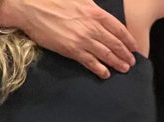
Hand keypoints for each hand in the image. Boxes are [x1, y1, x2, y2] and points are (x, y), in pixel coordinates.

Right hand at [0, 0, 137, 78]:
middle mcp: (92, 27)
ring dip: (117, 63)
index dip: (129, 40)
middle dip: (126, 54)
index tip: (134, 47)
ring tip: (124, 69)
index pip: (119, 29)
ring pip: (106, 55)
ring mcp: (83, 40)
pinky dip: (100, 69)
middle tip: (132, 62)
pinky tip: (105, 74)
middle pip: (115, 44)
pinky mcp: (72, 50)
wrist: (29, 7)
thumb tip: (99, 12)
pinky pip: (90, 62)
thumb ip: (91, 6)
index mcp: (94, 12)